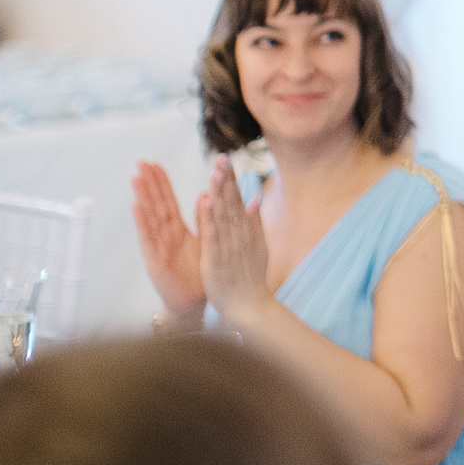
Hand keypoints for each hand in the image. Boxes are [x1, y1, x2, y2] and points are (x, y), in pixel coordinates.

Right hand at [131, 159, 205, 318]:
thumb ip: (203, 219)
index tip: (155, 163)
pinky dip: (142, 222)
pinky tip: (136, 207)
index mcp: (177, 230)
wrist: (194, 302)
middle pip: (155, 205)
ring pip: (149, 218)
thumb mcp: (204, 241)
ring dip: (142, 198)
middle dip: (148, 184)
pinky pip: (147, 239)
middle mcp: (165, 236)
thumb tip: (205, 194)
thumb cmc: (198, 273)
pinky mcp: (155, 260)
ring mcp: (158, 247)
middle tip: (141, 163)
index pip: (168, 201)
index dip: (161, 183)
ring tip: (136, 178)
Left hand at [194, 156, 274, 320]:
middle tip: (221, 158)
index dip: (231, 180)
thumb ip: (255, 223)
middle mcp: (240, 235)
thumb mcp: (257, 246)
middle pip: (232, 203)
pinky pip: (213, 235)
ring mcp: (229, 246)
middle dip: (226, 179)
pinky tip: (206, 201)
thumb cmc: (250, 278)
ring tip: (214, 172)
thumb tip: (255, 199)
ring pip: (223, 215)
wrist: (250, 306)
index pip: (238, 201)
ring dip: (219, 192)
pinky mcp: (217, 259)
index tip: (225, 160)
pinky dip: (210, 217)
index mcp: (246, 231)